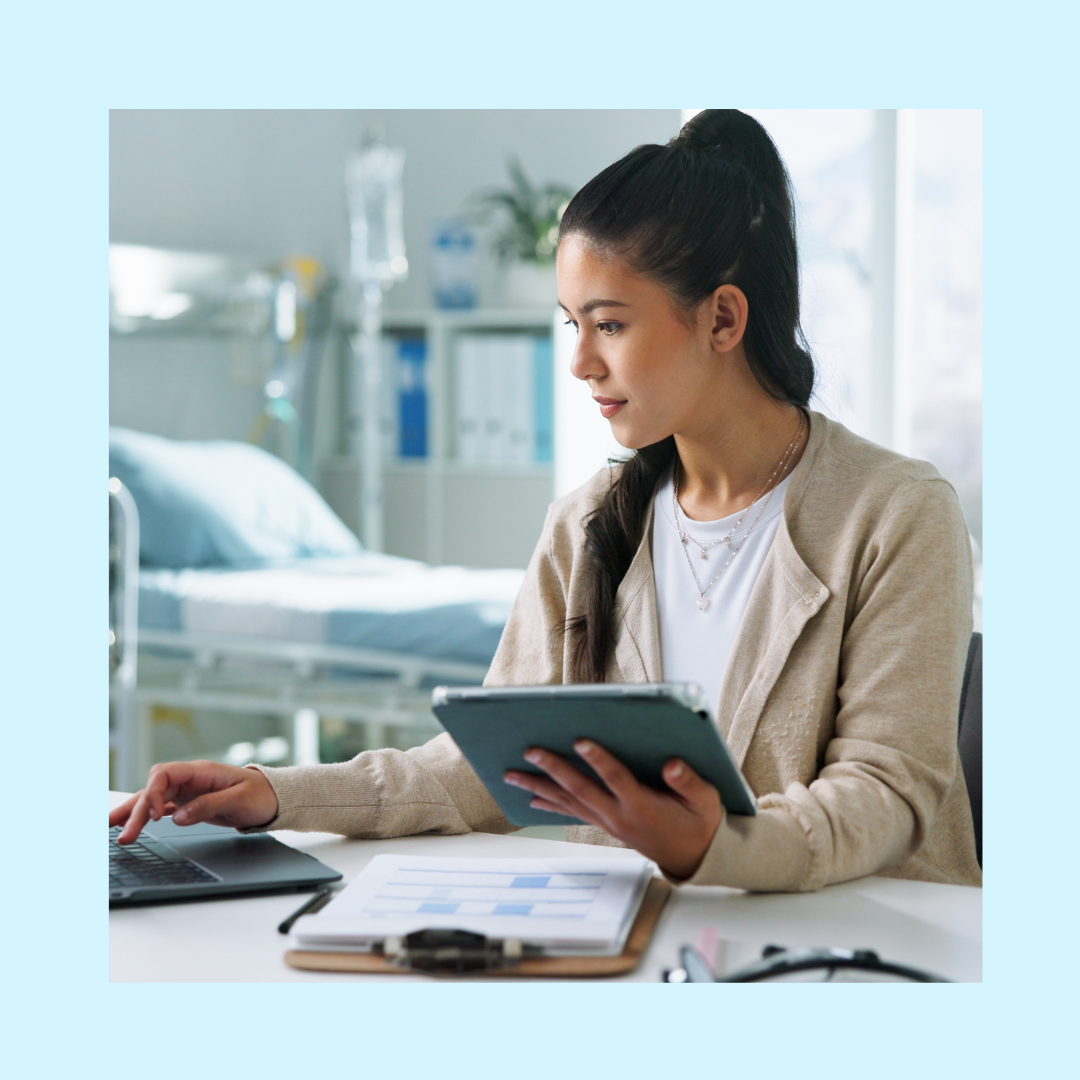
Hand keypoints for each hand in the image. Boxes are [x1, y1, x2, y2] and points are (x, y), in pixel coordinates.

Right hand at [109, 761, 278, 843]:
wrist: (274, 798)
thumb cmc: (261, 794)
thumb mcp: (239, 800)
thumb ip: (208, 806)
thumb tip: (178, 817)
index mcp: (201, 771)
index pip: (164, 775)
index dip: (154, 794)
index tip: (155, 816)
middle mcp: (190, 779)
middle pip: (153, 789)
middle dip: (136, 810)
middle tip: (123, 835)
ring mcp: (188, 791)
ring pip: (153, 799)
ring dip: (133, 812)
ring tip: (110, 827)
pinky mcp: (189, 804)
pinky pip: (161, 808)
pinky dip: (145, 816)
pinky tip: (131, 825)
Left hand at [504, 740, 722, 879]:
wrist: (694, 855)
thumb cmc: (699, 822)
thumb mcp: (705, 801)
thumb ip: (688, 782)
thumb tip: (672, 764)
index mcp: (642, 806)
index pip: (617, 779)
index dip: (598, 759)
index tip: (579, 740)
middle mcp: (619, 815)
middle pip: (580, 790)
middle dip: (553, 769)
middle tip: (529, 751)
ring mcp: (609, 821)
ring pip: (568, 801)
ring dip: (539, 787)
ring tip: (512, 774)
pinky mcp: (606, 824)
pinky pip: (573, 812)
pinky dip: (551, 803)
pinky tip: (532, 797)